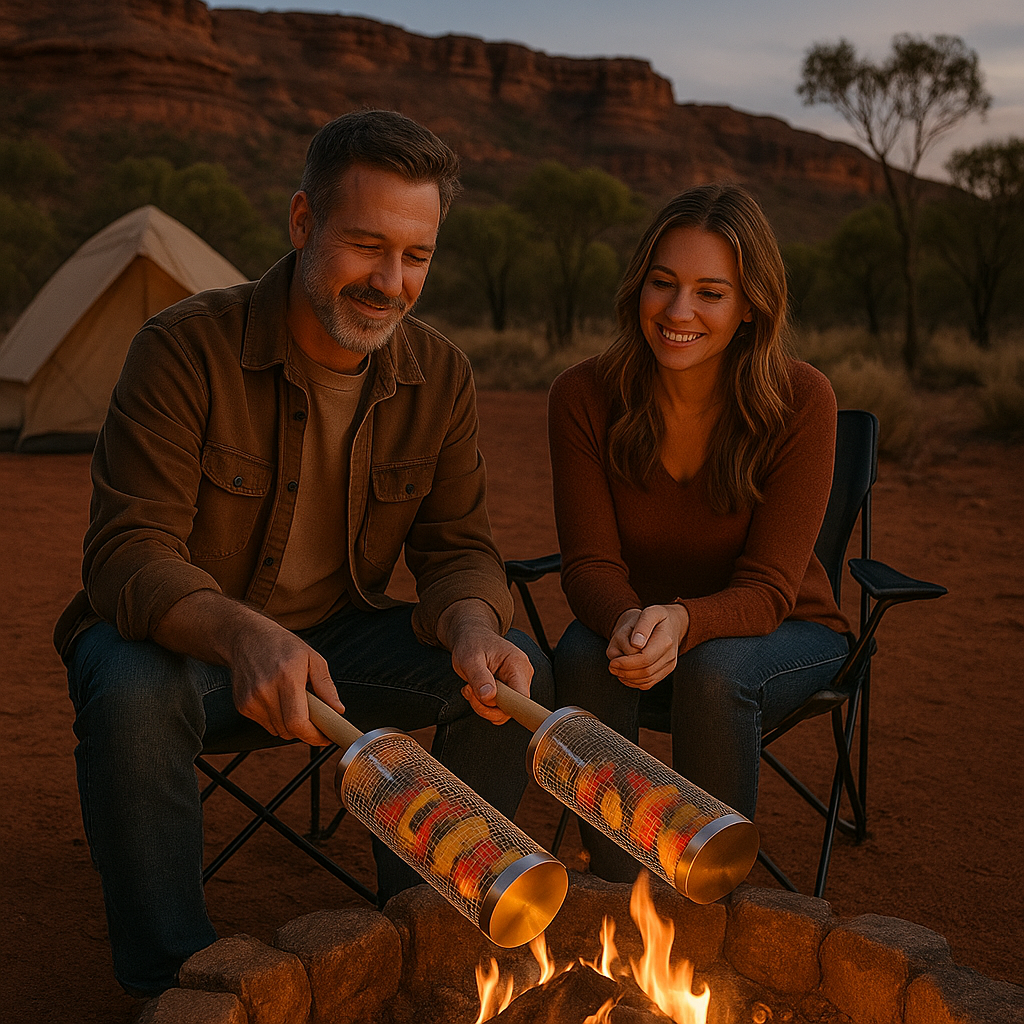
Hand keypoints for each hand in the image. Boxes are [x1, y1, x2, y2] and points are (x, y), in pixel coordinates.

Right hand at [228, 615, 345, 745]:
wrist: (246, 637)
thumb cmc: (282, 645)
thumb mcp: (312, 658)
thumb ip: (326, 686)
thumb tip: (338, 710)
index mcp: (287, 677)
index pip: (298, 722)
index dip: (314, 736)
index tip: (326, 738)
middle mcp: (266, 690)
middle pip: (289, 730)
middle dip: (306, 731)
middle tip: (317, 721)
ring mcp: (251, 700)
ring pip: (278, 730)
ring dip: (291, 726)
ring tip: (296, 704)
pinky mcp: (242, 706)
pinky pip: (266, 725)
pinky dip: (277, 720)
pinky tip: (279, 700)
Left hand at [438, 599, 533, 724]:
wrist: (472, 636)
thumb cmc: (472, 643)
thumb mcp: (470, 658)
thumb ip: (479, 677)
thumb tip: (489, 697)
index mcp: (518, 665)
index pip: (522, 698)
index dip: (504, 706)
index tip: (484, 700)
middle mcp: (522, 675)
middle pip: (511, 708)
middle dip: (486, 705)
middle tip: (468, 690)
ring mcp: (517, 683)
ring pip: (504, 711)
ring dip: (482, 705)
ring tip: (469, 688)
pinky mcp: (510, 689)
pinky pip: (499, 708)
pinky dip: (484, 704)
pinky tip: (474, 690)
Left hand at [606, 603, 688, 689]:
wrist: (673, 624)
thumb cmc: (657, 617)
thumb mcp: (650, 612)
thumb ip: (643, 626)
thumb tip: (636, 644)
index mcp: (666, 640)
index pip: (645, 658)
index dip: (627, 663)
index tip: (612, 662)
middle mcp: (670, 656)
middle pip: (645, 672)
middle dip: (625, 672)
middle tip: (611, 667)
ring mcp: (669, 665)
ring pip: (646, 681)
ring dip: (628, 678)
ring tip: (616, 669)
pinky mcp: (665, 672)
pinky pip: (648, 683)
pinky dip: (634, 682)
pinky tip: (624, 674)